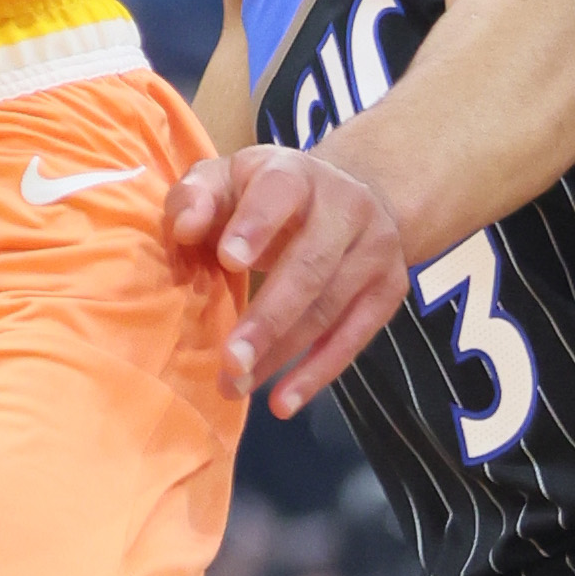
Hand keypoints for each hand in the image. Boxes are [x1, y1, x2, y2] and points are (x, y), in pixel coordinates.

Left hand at [167, 145, 407, 418]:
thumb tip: (185, 228)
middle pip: (310, 266)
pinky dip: (318, 374)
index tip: (228, 260)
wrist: (348, 195)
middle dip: (268, 317)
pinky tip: (283, 401)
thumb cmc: (263, 193)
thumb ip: (196, 197)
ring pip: (330, 308)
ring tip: (239, 385)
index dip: (256, 225)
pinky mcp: (388, 289)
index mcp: (295, 174)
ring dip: (283, 354)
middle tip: (229, 360)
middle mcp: (345, 206)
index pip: (279, 193)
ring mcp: (375, 250)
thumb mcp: (225, 180)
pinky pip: (354, 338)